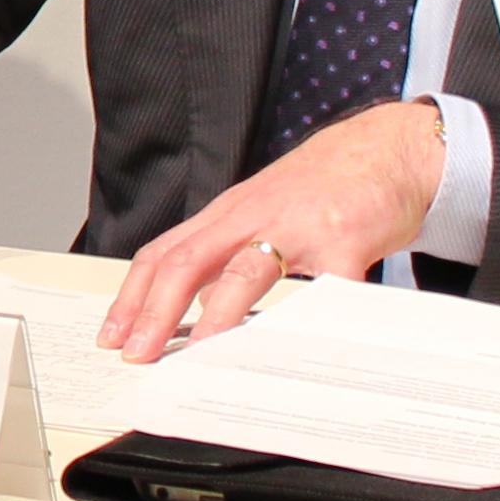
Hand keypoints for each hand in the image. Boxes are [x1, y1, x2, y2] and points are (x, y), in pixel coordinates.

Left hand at [98, 99, 444, 359]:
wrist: (387, 146)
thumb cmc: (321, 187)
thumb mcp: (264, 213)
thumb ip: (232, 256)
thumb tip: (201, 306)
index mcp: (227, 216)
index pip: (162, 255)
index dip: (132, 297)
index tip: (112, 336)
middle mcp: (252, 217)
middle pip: (188, 263)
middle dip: (154, 311)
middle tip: (137, 353)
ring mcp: (297, 226)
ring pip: (245, 272)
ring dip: (218, 317)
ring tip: (200, 354)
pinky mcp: (346, 237)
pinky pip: (329, 284)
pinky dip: (316, 316)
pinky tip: (305, 348)